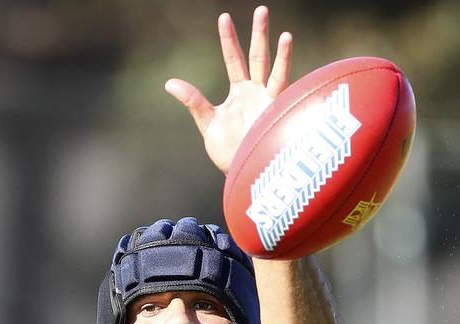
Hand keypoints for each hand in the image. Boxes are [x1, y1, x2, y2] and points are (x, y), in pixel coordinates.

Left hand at [166, 8, 291, 174]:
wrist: (243, 172)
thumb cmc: (227, 152)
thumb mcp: (208, 124)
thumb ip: (194, 101)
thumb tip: (169, 83)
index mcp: (240, 92)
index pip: (233, 58)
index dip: (229, 39)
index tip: (224, 17)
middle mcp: (257, 92)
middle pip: (257, 56)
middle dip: (259, 34)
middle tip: (261, 9)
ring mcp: (269, 101)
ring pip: (274, 70)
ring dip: (279, 51)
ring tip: (283, 32)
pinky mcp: (277, 113)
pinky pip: (283, 89)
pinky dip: (287, 71)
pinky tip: (289, 56)